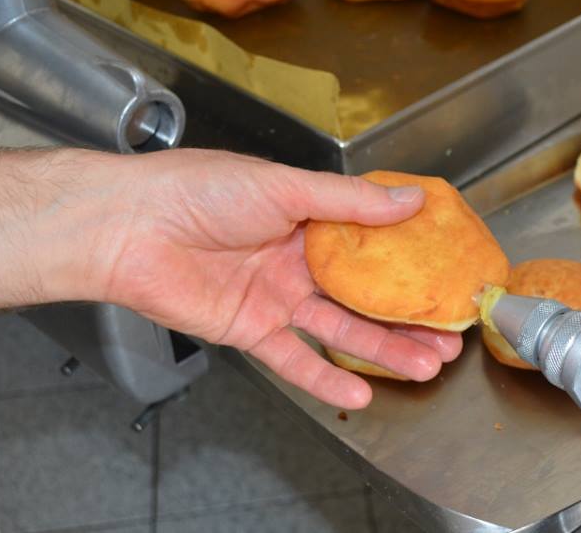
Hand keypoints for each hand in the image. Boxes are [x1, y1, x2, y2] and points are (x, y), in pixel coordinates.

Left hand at [90, 150, 462, 408]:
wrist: (128, 227)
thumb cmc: (201, 190)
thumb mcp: (285, 185)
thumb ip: (349, 201)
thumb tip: (411, 201)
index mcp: (310, 217)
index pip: (374, 244)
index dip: (412, 262)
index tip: (450, 277)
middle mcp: (298, 260)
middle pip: (365, 294)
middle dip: (410, 317)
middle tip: (452, 335)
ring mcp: (277, 298)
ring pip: (341, 329)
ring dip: (384, 350)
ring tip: (429, 365)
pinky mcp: (251, 330)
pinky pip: (294, 360)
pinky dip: (325, 380)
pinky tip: (361, 396)